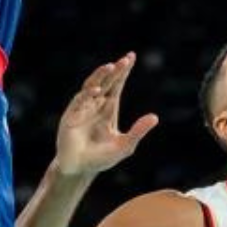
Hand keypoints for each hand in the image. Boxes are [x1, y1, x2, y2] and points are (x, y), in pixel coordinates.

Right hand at [54, 53, 158, 177]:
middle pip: (107, 82)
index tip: (131, 57)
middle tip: (126, 59)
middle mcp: (95, 104)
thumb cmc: (100, 159)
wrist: (79, 169)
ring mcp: (82, 108)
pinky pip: (80, 100)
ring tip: (111, 67)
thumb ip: (138, 131)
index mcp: (108, 108)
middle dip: (116, 70)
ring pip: (92, 85)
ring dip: (101, 76)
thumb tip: (155, 117)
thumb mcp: (124, 145)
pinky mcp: (70, 116)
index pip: (116, 85)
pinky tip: (98, 90)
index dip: (123, 72)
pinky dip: (88, 94)